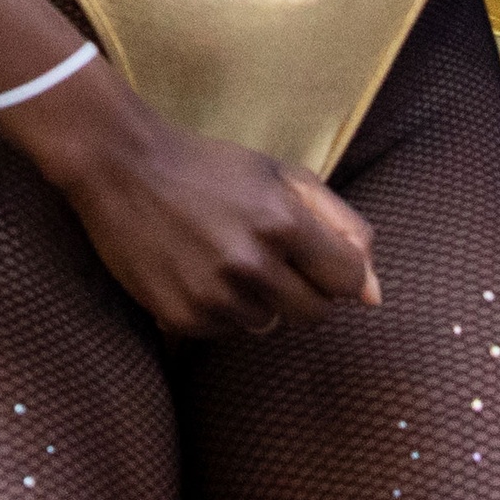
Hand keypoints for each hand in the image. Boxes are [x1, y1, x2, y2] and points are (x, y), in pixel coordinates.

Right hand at [12, 72, 379, 336]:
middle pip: (314, 315)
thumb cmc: (211, 167)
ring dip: (258, 300)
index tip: (315, 258)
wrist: (124, 167)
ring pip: (268, 325)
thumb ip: (342, 227)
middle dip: (305, 292)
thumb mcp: (282, 176)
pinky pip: (225, 332)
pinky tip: (197, 271)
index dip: (337, 272)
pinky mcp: (181, 317)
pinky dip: (219, 309)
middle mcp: (252, 264)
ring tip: (225, 258)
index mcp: (284, 222)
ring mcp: (214, 295)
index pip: (348, 281)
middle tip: (273, 261)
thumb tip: (375, 296)